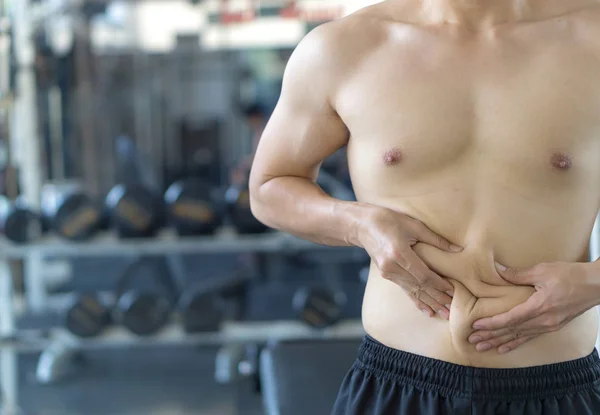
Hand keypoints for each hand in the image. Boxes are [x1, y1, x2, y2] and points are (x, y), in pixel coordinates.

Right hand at [358, 206, 462, 319]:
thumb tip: (458, 249)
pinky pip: (405, 290)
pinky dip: (417, 301)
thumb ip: (436, 239)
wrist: (362, 225)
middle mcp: (392, 267)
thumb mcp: (413, 225)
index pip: (423, 275)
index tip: (452, 291)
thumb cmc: (388, 220)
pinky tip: (427, 311)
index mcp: (399, 253)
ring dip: (429, 303)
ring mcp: (388, 273)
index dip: (439, 284)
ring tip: (443, 314)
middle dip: (437, 298)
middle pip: (419, 287)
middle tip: (451, 310)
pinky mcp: (386, 275)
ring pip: (413, 291)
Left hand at [469, 261, 597, 353]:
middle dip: (490, 336)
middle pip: (511, 331)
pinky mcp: (553, 326)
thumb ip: (518, 274)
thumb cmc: (571, 275)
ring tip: (483, 347)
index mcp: (539, 307)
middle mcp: (543, 321)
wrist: (596, 285)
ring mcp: (549, 326)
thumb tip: (498, 270)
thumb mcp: (543, 271)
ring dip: (499, 342)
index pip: (510, 319)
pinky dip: (515, 343)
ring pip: (519, 336)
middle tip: (472, 341)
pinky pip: (530, 337)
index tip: (476, 326)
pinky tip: (504, 348)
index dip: (492, 324)